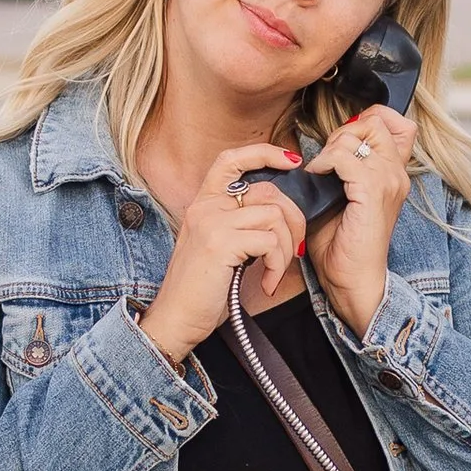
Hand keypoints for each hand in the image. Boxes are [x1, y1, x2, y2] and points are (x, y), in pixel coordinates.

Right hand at [136, 146, 307, 367]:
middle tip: (294, 251)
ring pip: (274, 216)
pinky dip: (277, 266)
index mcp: (203, 203)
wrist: (176, 318)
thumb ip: (239, 224)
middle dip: (294, 221)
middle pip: (268, 192)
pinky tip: (267, 284)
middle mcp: (205, 206)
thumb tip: (281, 214)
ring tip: (274, 273)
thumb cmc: (201, 290)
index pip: (231, 159)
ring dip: (286, 249)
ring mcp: (211, 222)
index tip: (292, 161)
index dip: (264, 153)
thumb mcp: (218, 247)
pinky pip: (270, 242)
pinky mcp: (220, 243)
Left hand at [301, 102, 415, 336]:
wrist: (352, 279)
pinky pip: (345, 157)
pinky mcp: (373, 192)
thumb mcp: (343, 197)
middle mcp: (397, 174)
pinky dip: (325, 162)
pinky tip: (316, 179)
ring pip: (357, 136)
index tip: (343, 143)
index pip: (396, 123)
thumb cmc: (344, 244)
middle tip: (328, 159)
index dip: (367, 121)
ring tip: (320, 172)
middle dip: (345, 131)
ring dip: (330, 148)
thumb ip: (341, 169)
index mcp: (394, 174)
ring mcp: (388, 181)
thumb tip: (321, 147)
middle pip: (376, 121)